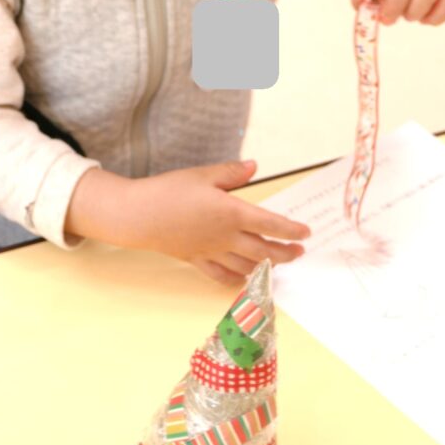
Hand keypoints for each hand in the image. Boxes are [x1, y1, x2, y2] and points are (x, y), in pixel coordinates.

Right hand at [67, 160, 309, 285]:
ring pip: (247, 266)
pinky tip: (243, 277)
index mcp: (231, 213)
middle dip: (286, 253)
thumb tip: (254, 166)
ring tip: (277, 263)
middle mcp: (226, 237)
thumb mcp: (203, 174)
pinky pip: (222, 275)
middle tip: (299, 252)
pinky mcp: (197, 260)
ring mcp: (212, 252)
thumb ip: (231, 173)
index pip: (270, 224)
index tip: (305, 233)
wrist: (139, 215)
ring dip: (266, 267)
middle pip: (264, 251)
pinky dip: (237, 278)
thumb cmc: (170, 191)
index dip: (291, 230)